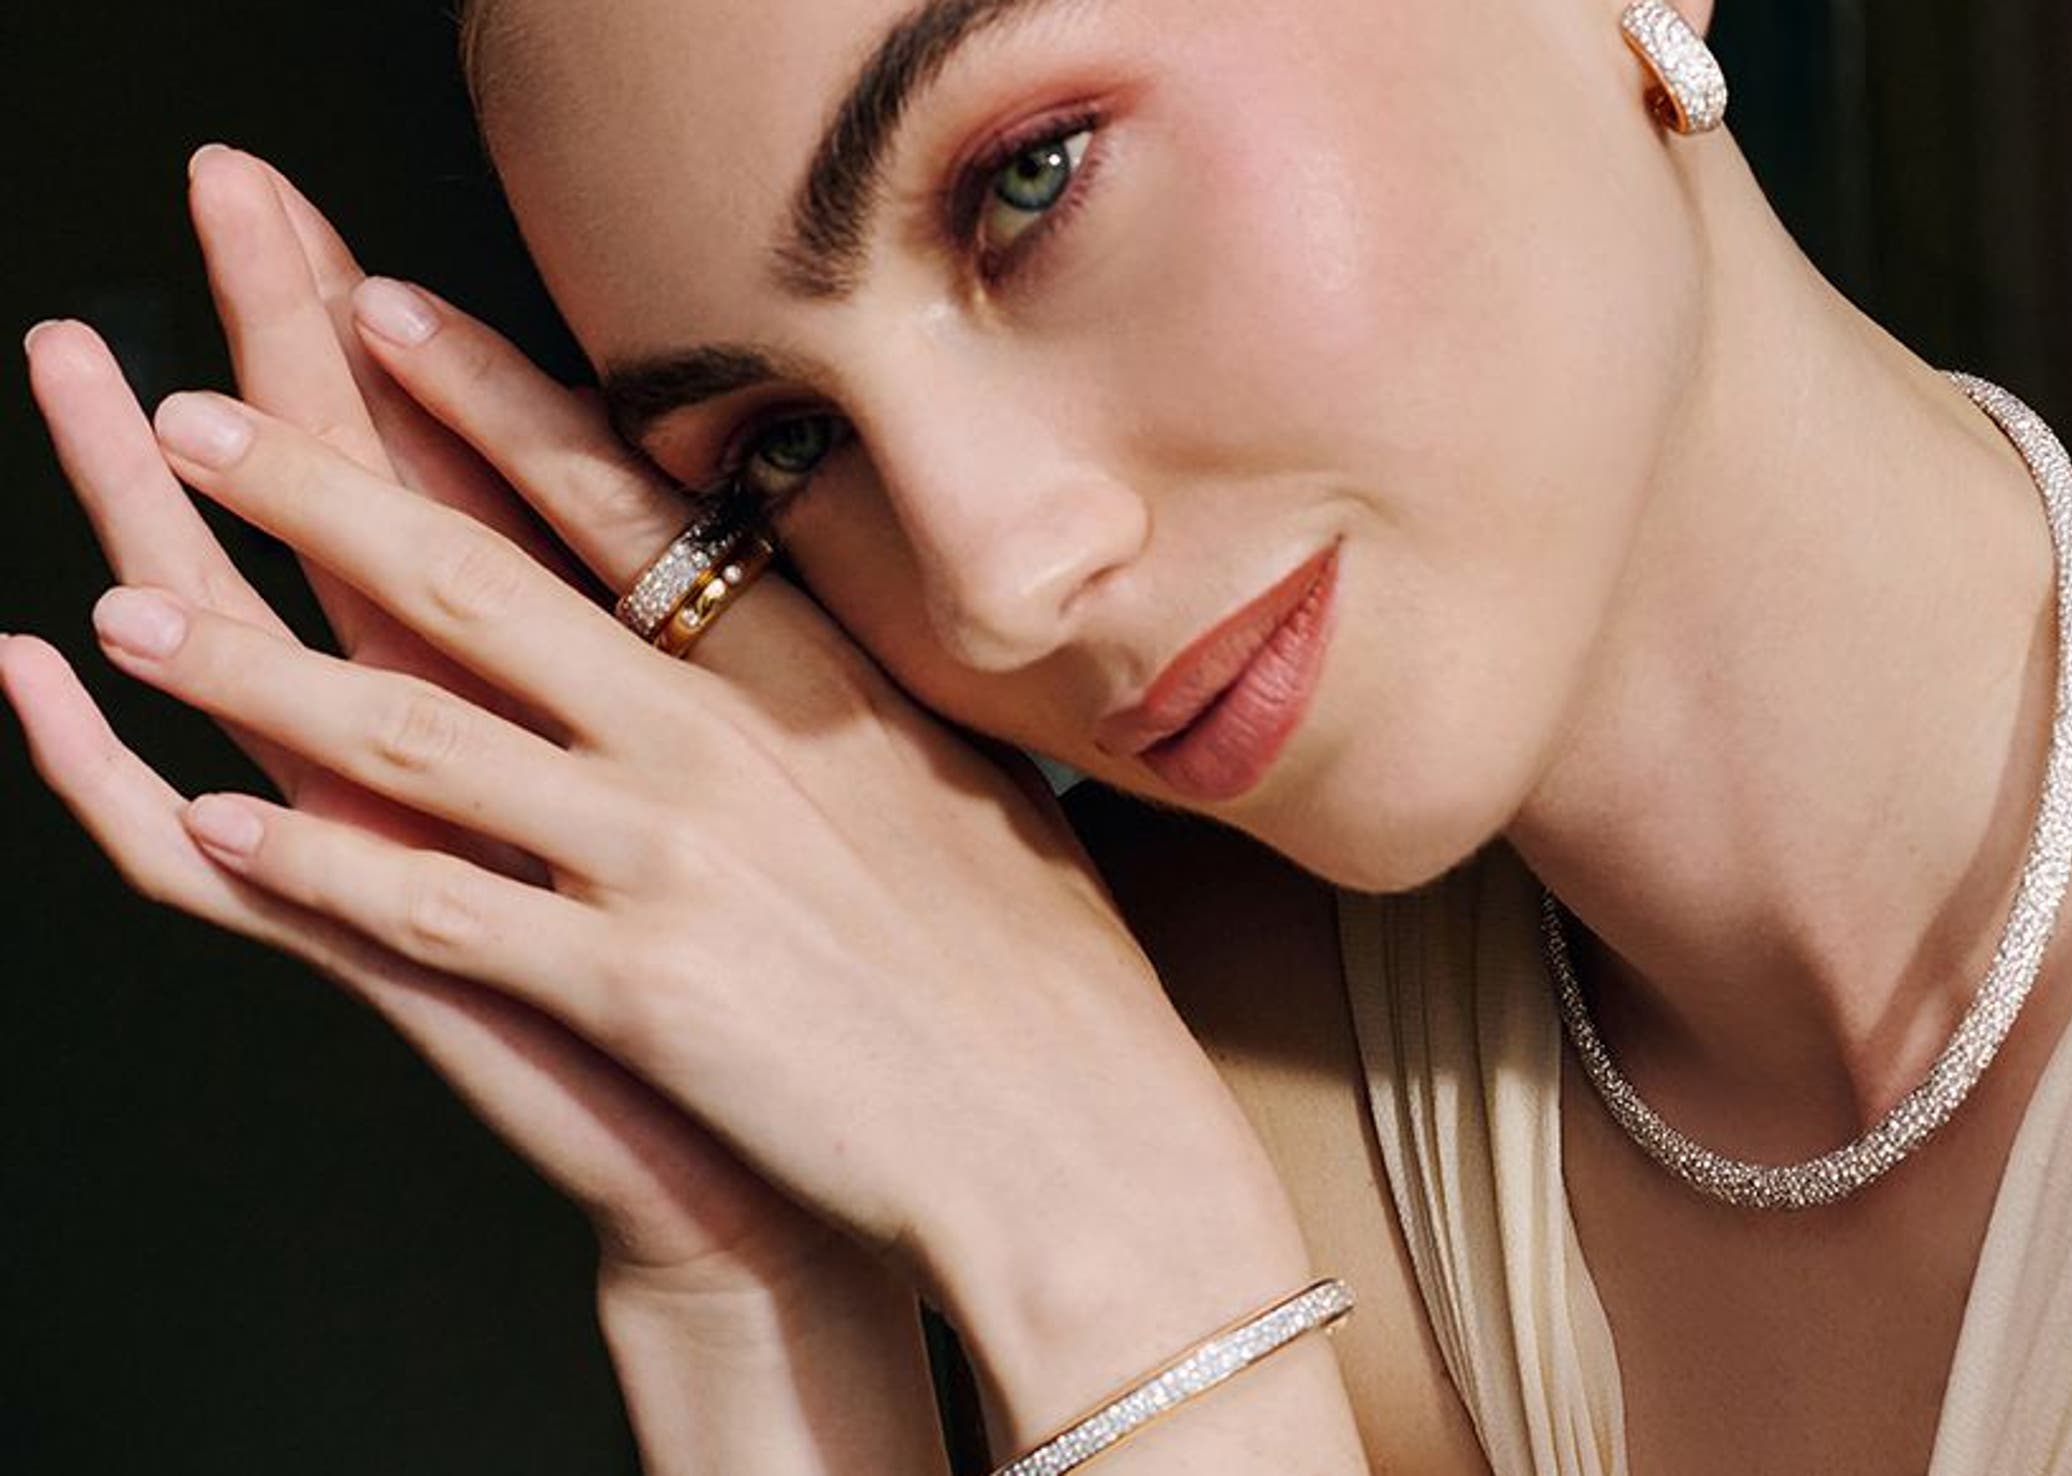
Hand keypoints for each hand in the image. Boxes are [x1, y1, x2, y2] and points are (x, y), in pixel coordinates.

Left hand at [9, 150, 1308, 1444]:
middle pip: (473, 583)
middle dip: (314, 492)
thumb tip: (818, 631)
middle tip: (194, 420)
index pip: (617, 501)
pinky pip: (429, 905)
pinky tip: (219, 824)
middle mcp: (718, 740)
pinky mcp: (629, 983)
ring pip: (412, 732)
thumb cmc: (1043, 968)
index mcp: (808, 676)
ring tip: (134, 614)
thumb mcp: (965, 783)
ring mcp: (665, 856)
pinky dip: (310, 862)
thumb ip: (860, 700)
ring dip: (254, 666)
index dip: (480, 397)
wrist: (1072, 1134)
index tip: (378, 312)